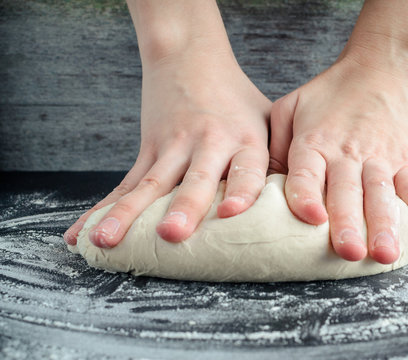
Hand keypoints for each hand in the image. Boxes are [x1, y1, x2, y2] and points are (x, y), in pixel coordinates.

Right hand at [64, 52, 270, 247]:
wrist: (190, 56)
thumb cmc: (235, 99)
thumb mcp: (264, 119)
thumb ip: (276, 159)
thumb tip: (296, 206)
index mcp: (244, 140)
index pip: (245, 169)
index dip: (240, 190)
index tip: (230, 212)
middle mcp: (208, 144)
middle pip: (194, 179)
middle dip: (183, 208)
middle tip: (173, 234)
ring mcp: (173, 147)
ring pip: (149, 185)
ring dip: (127, 214)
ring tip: (105, 241)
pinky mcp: (148, 149)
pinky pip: (125, 183)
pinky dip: (104, 209)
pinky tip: (83, 232)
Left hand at [269, 51, 407, 263]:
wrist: (384, 63)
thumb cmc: (331, 91)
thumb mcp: (291, 107)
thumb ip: (276, 146)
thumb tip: (262, 187)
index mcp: (313, 143)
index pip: (306, 173)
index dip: (307, 196)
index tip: (311, 219)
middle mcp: (346, 153)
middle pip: (346, 192)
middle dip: (347, 224)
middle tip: (348, 253)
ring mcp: (380, 157)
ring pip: (381, 195)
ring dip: (384, 226)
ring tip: (385, 254)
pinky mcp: (406, 159)